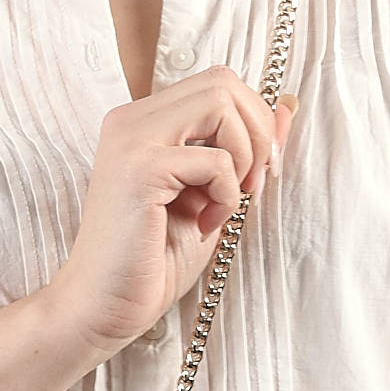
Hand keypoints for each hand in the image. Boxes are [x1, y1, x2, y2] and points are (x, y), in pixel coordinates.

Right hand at [51, 69, 298, 354]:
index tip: (254, 175)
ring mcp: (132, 140)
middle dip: (256, 133)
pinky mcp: (140, 170)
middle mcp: (131, 120)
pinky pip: (214, 160)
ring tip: (225, 204)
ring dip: (243, 157)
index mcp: (143, 122)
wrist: (103, 309)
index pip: (217, 83)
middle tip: (250, 186)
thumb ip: (242, 151)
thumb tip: (286, 108)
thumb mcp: (211, 197)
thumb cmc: (152, 262)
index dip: (252, 123)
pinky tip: (204, 225)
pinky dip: (226, 194)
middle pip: (223, 81)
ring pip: (220, 102)